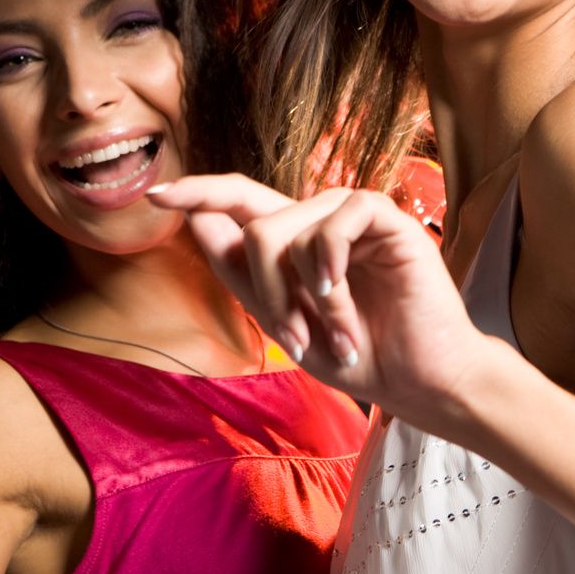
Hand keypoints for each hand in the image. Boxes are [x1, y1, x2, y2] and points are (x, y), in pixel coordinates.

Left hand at [147, 175, 484, 422]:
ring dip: (305, 296)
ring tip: (337, 333)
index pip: (239, 202)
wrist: (419, 380)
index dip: (199, 194)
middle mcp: (321, 221)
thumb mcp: (285, 322)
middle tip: (295, 338)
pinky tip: (343, 295)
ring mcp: (353, 217)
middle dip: (266, 290)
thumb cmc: (359, 355)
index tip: (155, 194)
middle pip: (256, 226)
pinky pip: (334, 223)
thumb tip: (197, 220)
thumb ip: (244, 274)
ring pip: (289, 231)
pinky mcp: (386, 219)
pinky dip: (331, 270)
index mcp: (297, 241)